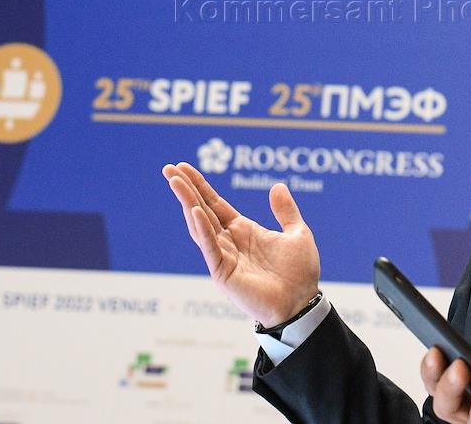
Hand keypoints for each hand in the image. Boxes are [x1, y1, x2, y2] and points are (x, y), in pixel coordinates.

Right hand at [162, 162, 320, 326]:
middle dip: (186, 189)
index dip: (200, 185)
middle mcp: (229, 241)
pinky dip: (202, 229)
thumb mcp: (297, 234)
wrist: (301, 304)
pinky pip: (210, 248)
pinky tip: (194, 211)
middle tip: (168, 168)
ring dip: (188, 203)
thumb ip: (285, 211)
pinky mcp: (223, 273)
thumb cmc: (299, 274)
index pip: (215, 203)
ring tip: (175, 182)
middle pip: (202, 210)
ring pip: (201, 225)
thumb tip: (277, 185)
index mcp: (243, 230)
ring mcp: (224, 256)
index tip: (183, 167)